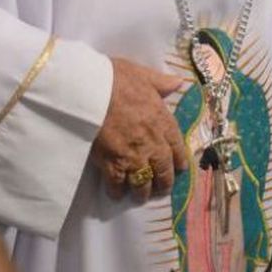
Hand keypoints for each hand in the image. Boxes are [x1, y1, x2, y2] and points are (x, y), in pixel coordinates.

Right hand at [89, 57, 187, 201]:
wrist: (92, 91)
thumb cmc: (117, 79)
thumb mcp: (144, 75)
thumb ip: (162, 82)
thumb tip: (178, 83)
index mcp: (162, 121)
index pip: (178, 147)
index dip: (179, 160)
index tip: (180, 169)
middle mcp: (152, 143)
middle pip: (163, 171)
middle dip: (164, 183)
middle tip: (161, 189)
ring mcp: (133, 156)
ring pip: (143, 183)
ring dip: (143, 192)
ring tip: (140, 196)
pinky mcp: (112, 164)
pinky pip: (117, 185)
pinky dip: (117, 191)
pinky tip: (116, 193)